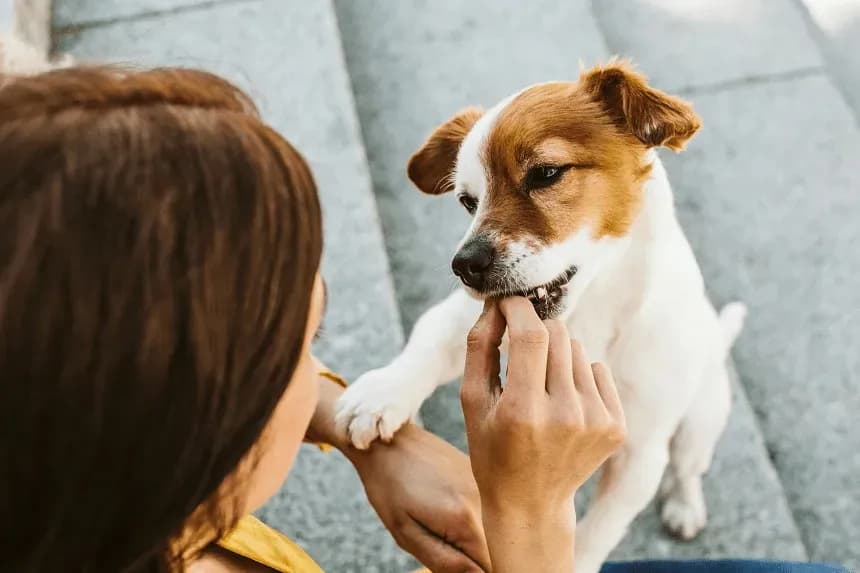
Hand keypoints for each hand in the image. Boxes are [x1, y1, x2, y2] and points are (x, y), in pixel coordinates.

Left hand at [347, 424, 490, 571]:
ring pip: (497, 531)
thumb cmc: (389, 486)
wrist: (389, 438)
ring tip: (445, 528)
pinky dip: (478, 522)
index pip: (494, 566)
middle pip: (500, 549)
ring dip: (480, 540)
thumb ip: (445, 562)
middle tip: (447, 546)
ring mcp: (487, 487)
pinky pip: (491, 511)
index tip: (459, 565)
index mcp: (466, 521)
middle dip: (480, 560)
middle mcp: (485, 502)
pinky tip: (451, 511)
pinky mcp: (484, 478)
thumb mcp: (406, 533)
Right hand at [461, 298, 625, 572]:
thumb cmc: (492, 447)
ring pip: (577, 350)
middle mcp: (566, 415)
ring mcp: (596, 422)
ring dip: (556, 356)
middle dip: (535, 331)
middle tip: (520, 352)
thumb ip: (480, 347)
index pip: (531, 333)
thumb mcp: (472, 401)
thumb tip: (496, 303)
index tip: (508, 301)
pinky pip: (597, 370)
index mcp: (524, 410)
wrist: (530, 504)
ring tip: (541, 388)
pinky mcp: (616, 427)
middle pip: (558, 334)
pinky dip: (578, 377)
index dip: (519, 308)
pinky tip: (563, 405)